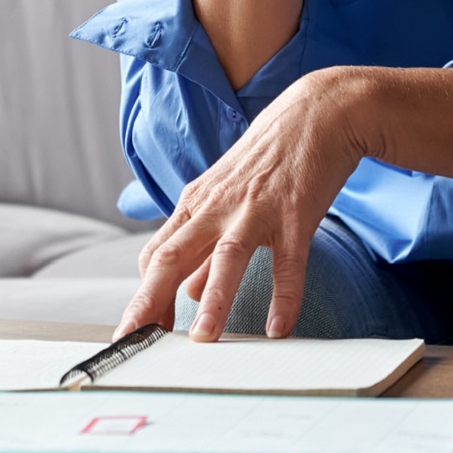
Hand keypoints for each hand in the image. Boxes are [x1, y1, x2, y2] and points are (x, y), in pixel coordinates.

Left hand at [114, 68, 369, 341]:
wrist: (316, 113)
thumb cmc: (268, 158)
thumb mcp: (226, 197)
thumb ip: (204, 246)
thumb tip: (186, 290)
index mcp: (196, 204)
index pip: (156, 255)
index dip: (144, 294)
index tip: (136, 330)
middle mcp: (217, 207)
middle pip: (172, 256)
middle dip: (150, 301)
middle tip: (135, 339)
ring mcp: (256, 209)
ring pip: (226, 258)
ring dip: (213, 301)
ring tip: (203, 339)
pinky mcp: (295, 213)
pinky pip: (288, 262)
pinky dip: (284, 297)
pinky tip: (278, 328)